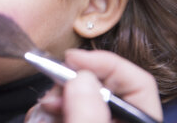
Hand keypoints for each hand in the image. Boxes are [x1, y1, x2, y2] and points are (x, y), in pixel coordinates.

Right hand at [25, 49, 162, 122]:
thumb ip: (88, 114)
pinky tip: (39, 120)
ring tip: (41, 114)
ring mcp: (92, 121)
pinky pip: (58, 110)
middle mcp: (114, 121)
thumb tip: (81, 77)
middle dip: (69, 84)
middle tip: (51, 92)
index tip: (72, 59)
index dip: (105, 63)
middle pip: (99, 85)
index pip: (137, 82)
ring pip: (73, 97)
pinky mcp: (69, 122)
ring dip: (52, 100)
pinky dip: (44, 112)